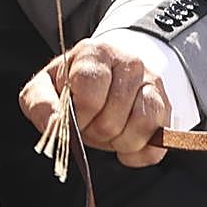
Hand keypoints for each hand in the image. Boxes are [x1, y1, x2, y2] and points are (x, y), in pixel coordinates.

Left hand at [19, 35, 171, 167]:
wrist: (108, 77)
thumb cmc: (74, 85)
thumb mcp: (46, 87)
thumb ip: (39, 102)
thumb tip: (52, 121)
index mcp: (97, 53)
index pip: (90, 93)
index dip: (80, 115)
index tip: (75, 116)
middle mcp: (132, 63)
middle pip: (114, 117)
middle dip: (96, 131)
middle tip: (91, 123)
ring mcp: (154, 83)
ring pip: (142, 125)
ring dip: (119, 141)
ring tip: (109, 131)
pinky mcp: (167, 106)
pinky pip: (159, 141)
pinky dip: (139, 152)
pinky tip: (125, 144)